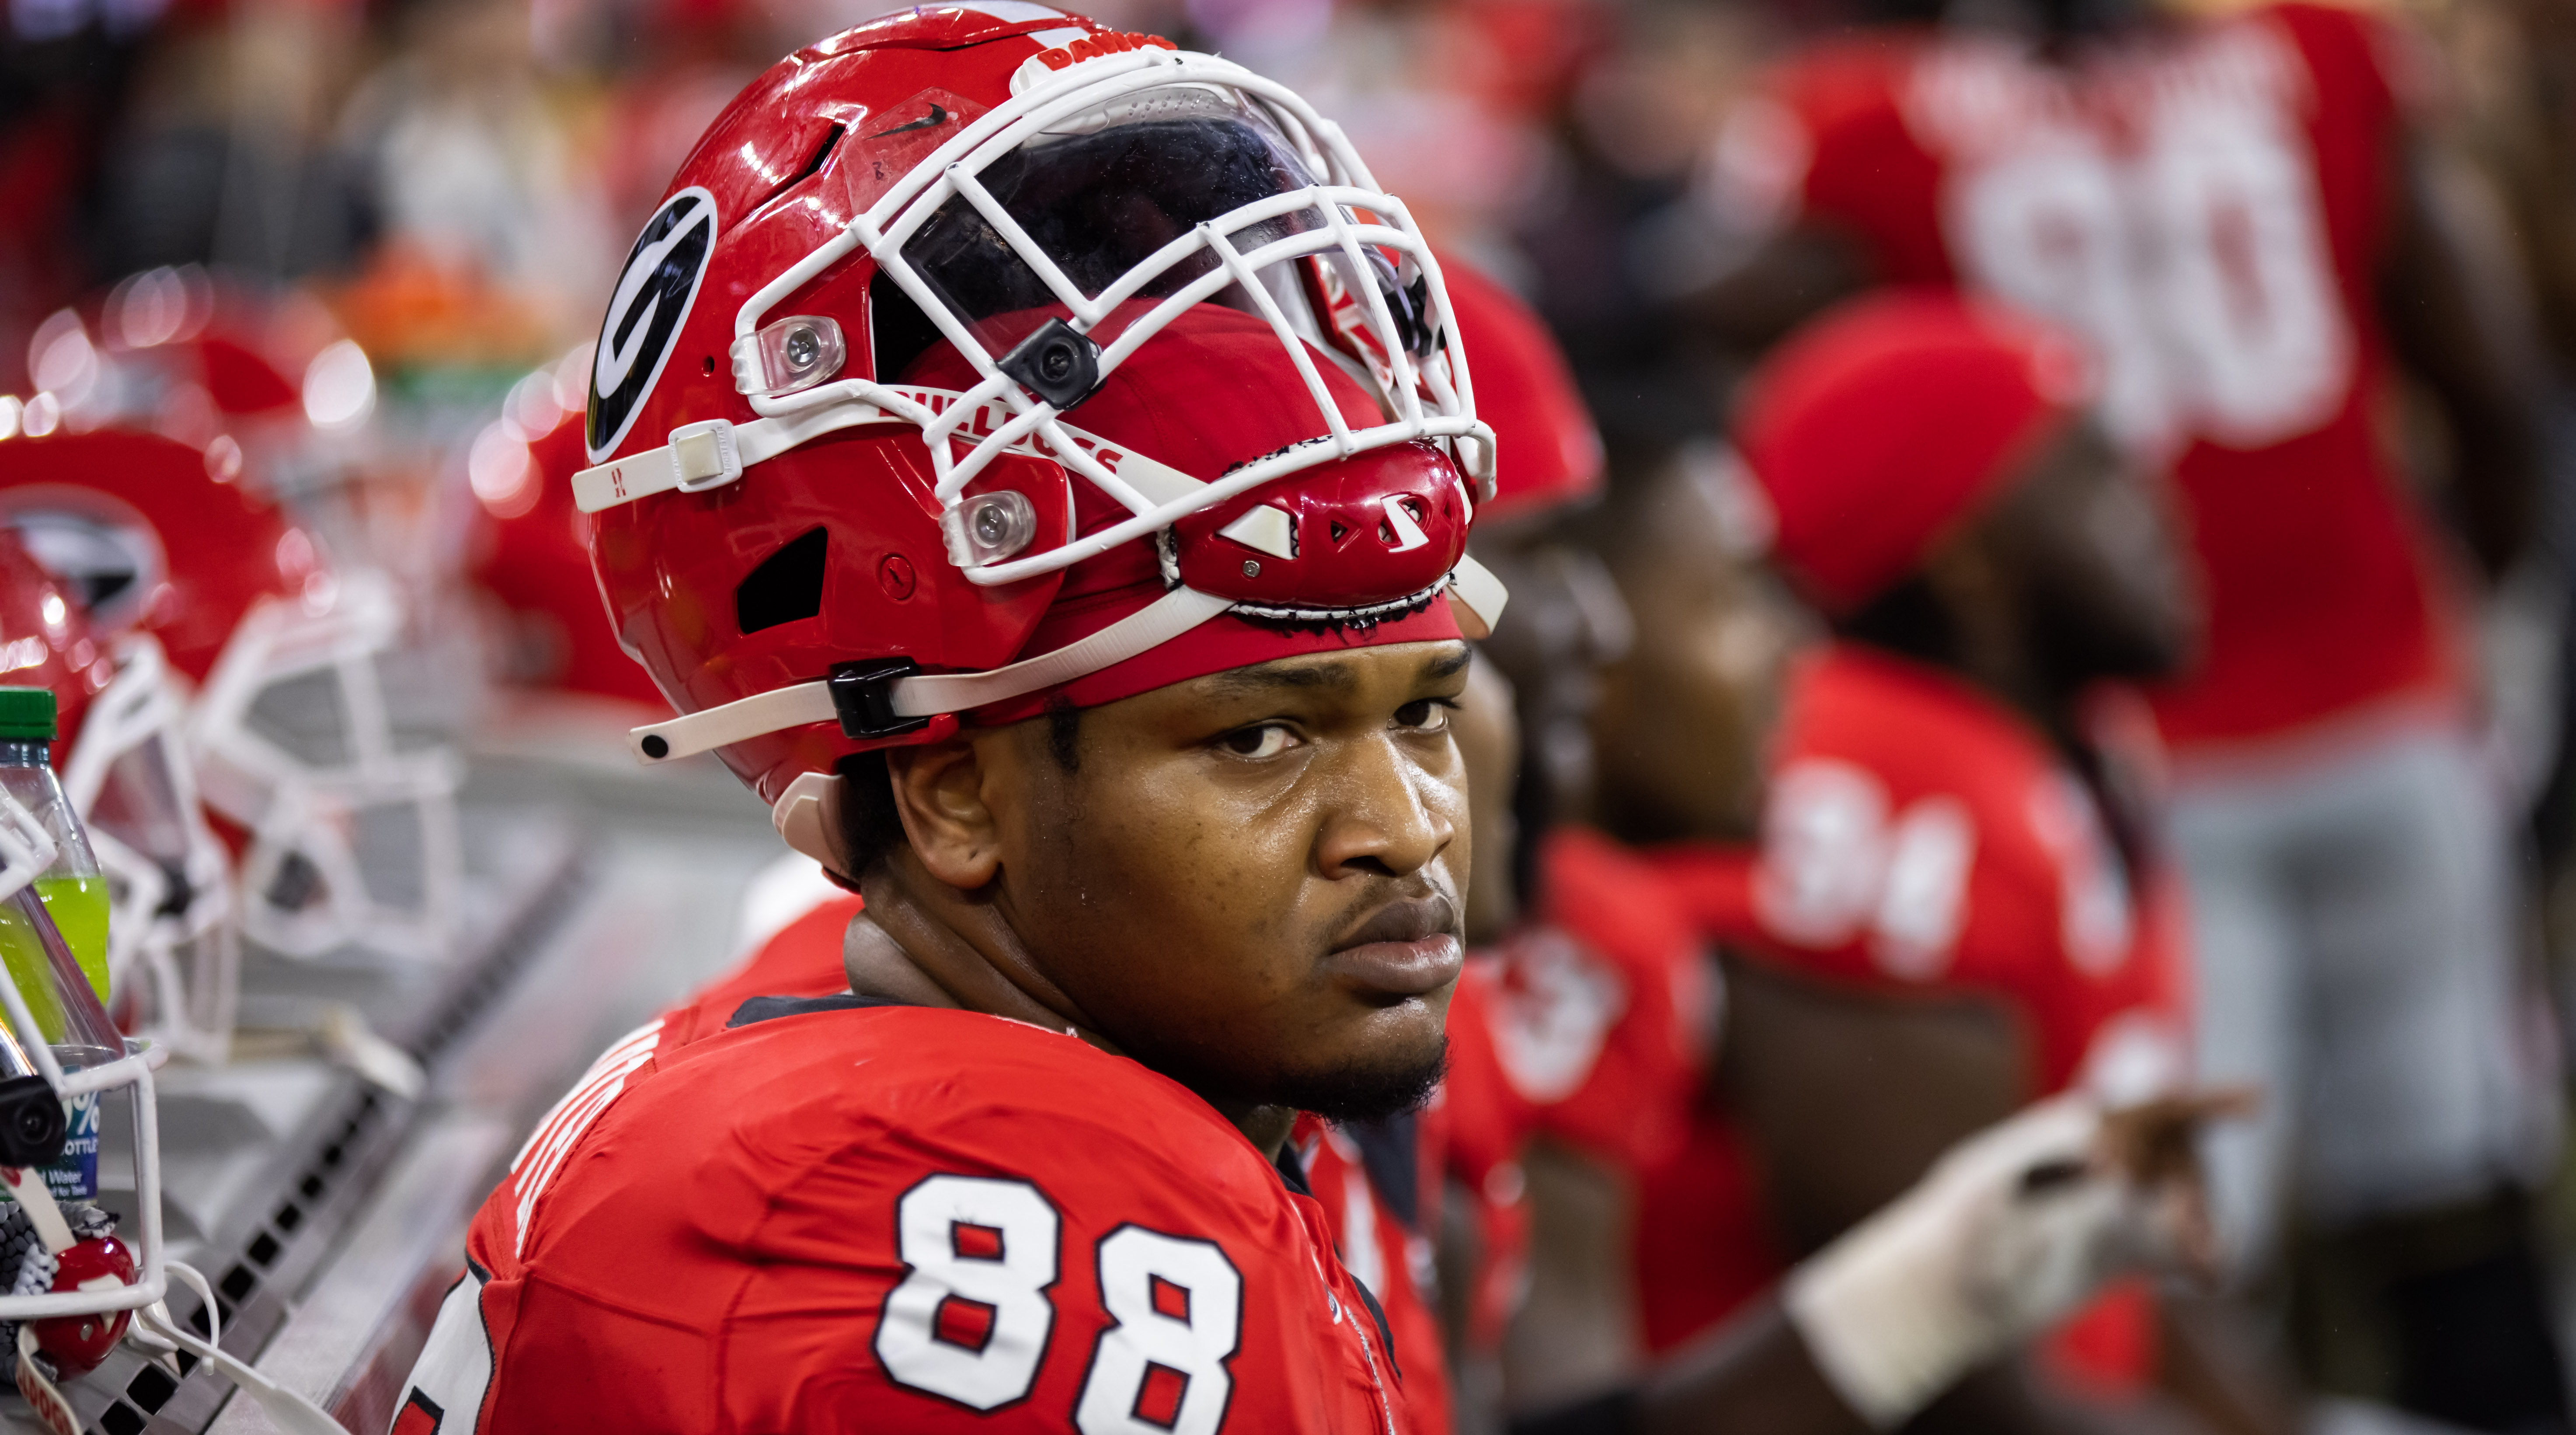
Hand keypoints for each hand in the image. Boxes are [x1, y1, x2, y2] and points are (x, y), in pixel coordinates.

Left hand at [1781, 1087, 2252, 1427]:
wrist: (1942, 1296)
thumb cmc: (1953, 1238)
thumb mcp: (1988, 1200)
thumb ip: (2047, 1174)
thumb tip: (2107, 1157)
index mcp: (2070, 1131)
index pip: (2148, 1109)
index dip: (2206, 1100)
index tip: (2256, 1099)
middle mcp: (2100, 1161)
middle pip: (2178, 1157)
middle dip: (2195, 1188)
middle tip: (2189, 1236)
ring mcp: (2114, 1206)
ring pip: (2184, 1201)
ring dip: (2202, 1224)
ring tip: (2199, 1264)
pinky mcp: (2120, 1250)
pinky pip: (2176, 1245)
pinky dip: (2199, 1257)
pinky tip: (2204, 1278)